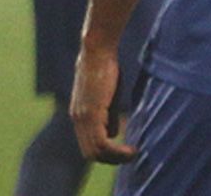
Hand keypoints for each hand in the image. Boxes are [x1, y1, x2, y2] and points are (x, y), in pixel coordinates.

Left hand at [68, 44, 135, 163]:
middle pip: (90, 153)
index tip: (125, 151)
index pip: (88, 145)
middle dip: (111, 160)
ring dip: (116, 157)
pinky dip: (116, 150)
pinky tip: (130, 148)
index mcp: (79, 116)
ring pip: (96, 151)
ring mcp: (83, 117)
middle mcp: (77, 119)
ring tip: (133, 154)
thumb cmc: (105, 68)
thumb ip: (108, 115)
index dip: (107, 153)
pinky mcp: (92, 112)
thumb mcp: (107, 96)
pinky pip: (102, 142)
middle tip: (131, 157)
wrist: (97, 50)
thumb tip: (113, 133)